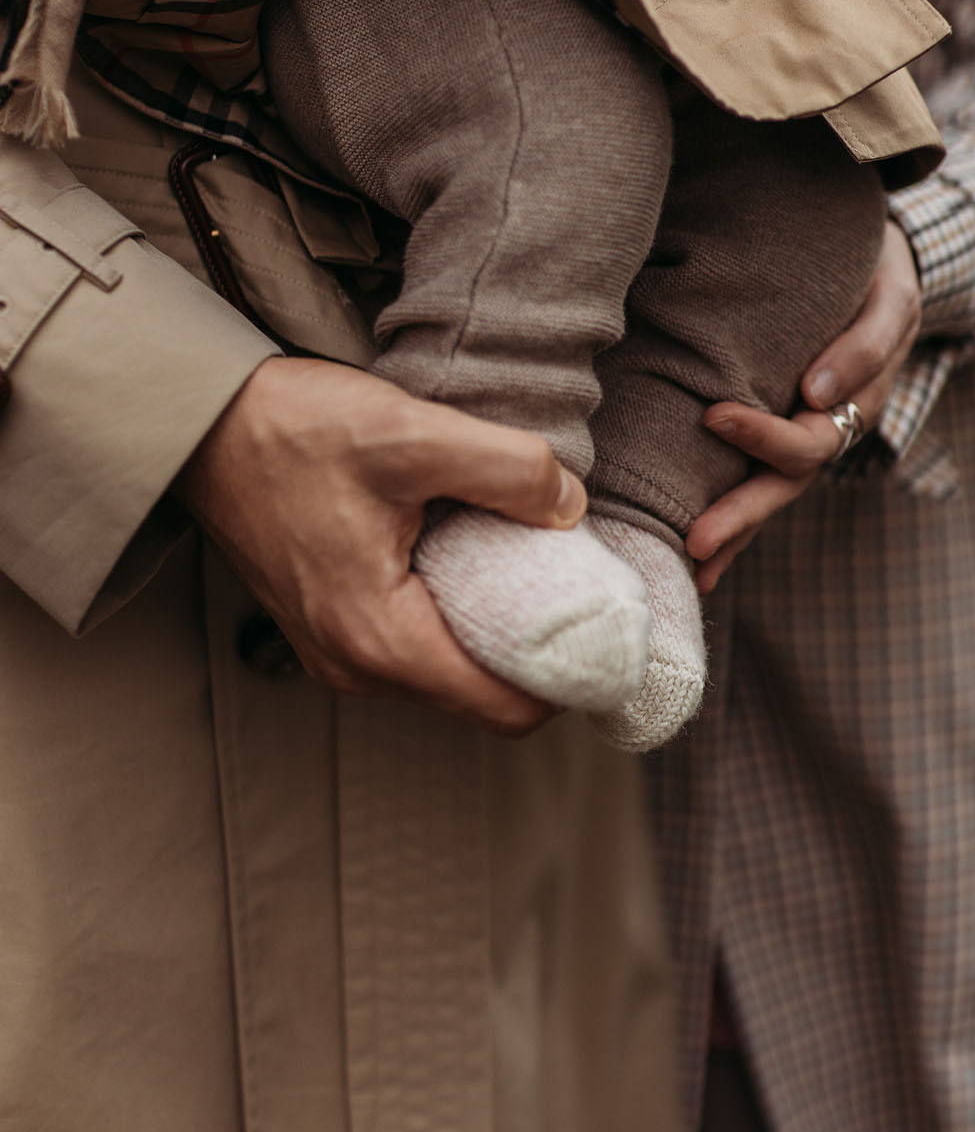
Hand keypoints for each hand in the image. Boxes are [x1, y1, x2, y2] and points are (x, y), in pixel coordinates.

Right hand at [174, 357, 585, 733]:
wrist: (203, 421)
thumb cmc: (293, 429)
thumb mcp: (412, 433)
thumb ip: (507, 470)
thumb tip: (572, 507)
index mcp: (382, 641)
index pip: (508, 709)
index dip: (574, 676)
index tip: (614, 625)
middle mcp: (358, 665)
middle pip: (485, 693)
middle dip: (544, 649)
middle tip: (589, 584)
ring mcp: (339, 650)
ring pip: (452, 665)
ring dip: (500, 627)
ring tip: (538, 561)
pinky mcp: (332, 621)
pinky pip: (419, 639)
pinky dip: (460, 610)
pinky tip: (480, 551)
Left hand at [687, 223, 921, 592]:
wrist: (876, 263)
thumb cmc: (883, 276)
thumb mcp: (894, 299)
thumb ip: (867, 344)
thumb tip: (817, 392)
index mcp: (855, 408)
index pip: (807, 442)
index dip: (763, 437)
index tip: (714, 414)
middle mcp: (826, 431)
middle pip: (783, 486)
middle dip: (739, 517)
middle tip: (694, 541)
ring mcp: (802, 433)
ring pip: (766, 491)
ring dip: (729, 530)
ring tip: (686, 562)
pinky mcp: (778, 423)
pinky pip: (752, 472)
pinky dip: (726, 508)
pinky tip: (690, 540)